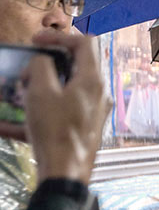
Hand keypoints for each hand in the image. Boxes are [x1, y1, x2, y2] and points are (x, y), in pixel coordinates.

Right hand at [0, 31, 110, 183]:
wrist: (66, 173)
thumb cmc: (55, 130)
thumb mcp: (41, 92)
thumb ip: (41, 66)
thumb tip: (42, 61)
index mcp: (92, 80)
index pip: (84, 43)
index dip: (58, 36)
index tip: (35, 40)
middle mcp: (98, 94)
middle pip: (75, 66)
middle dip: (47, 64)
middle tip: (27, 69)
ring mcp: (92, 112)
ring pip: (64, 90)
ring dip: (39, 89)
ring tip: (18, 95)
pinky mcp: (82, 129)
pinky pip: (57, 114)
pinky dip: (35, 115)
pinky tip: (6, 127)